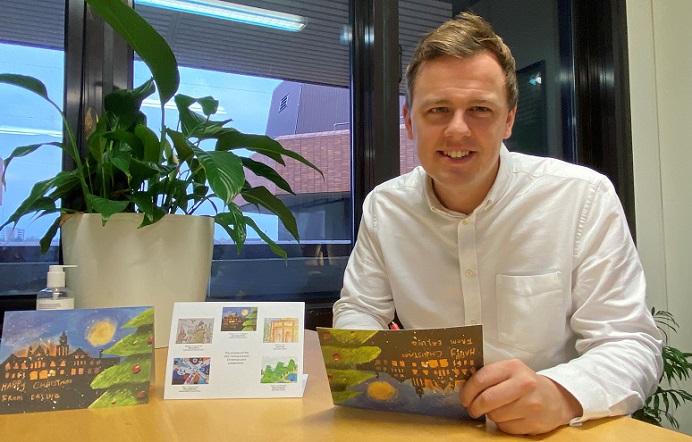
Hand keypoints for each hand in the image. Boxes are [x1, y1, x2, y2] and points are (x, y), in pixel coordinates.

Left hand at [460, 359, 582, 434]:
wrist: (554, 398)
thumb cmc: (524, 384)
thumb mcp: (510, 372)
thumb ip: (490, 376)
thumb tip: (463, 388)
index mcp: (513, 367)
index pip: (481, 379)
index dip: (467, 392)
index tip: (464, 399)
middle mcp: (523, 383)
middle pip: (487, 399)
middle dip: (474, 407)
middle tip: (473, 409)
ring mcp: (531, 404)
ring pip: (495, 415)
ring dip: (491, 415)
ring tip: (497, 410)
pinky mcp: (534, 422)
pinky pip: (506, 427)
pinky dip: (503, 425)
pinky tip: (510, 418)